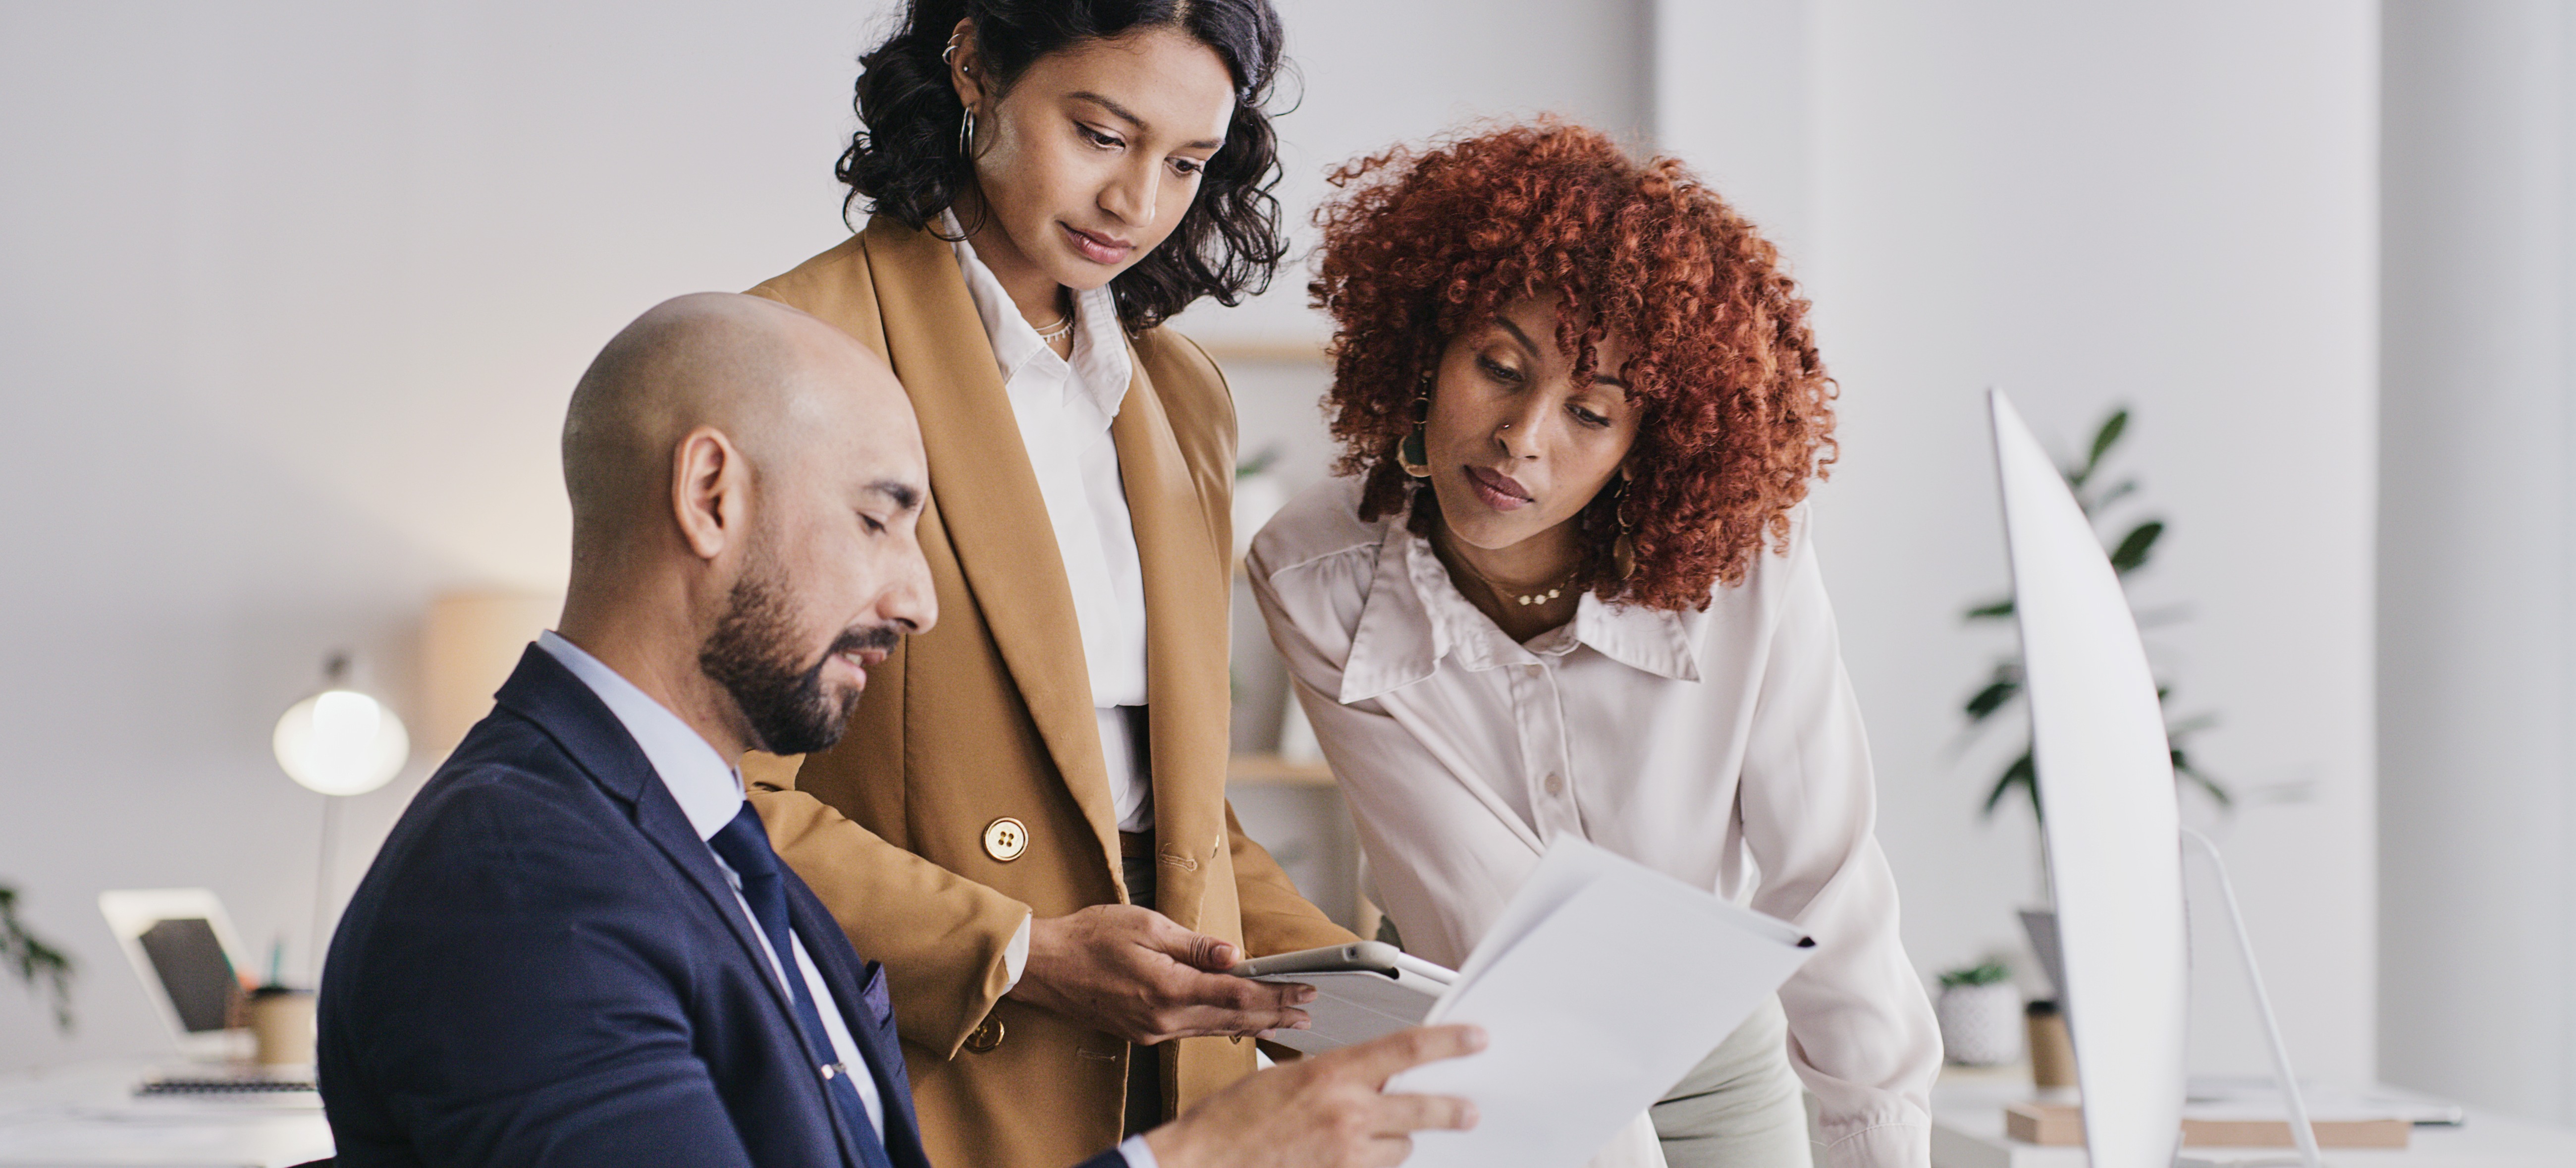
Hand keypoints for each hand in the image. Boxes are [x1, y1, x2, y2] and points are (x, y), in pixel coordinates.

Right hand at [1007, 904, 1315, 1043]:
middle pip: (1233, 1019)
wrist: (1043, 966)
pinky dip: (1224, 1027)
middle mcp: (1164, 1018)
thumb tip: (1232, 954)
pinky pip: (1195, 1032)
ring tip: (1286, 1021)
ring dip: (1255, 1025)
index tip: (1304, 989)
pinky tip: (1240, 1024)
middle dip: (1275, 1014)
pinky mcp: (1144, 1033)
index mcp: (1167, 988)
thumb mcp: (1144, 924)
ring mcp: (1153, 1030)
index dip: (1276, 994)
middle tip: (1309, 1010)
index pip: (1237, 995)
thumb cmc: (1089, 937)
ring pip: (1216, 1030)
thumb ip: (1192, 944)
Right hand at [1141, 1025, 1484, 1167]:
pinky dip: (1372, 1167)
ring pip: (1401, 1149)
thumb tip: (1371, 1078)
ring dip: (1394, 1143)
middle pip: (1421, 1108)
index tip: (1475, 1039)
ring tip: (1369, 1140)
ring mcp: (1347, 1156)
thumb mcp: (1285, 1078)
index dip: (1449, 1042)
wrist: (1202, 1165)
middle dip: (1449, 1110)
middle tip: (1469, 1111)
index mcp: (1331, 1073)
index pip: (1406, 1049)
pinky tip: (1350, 1160)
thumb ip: (1334, 1077)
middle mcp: (1346, 1114)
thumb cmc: (1232, 1121)